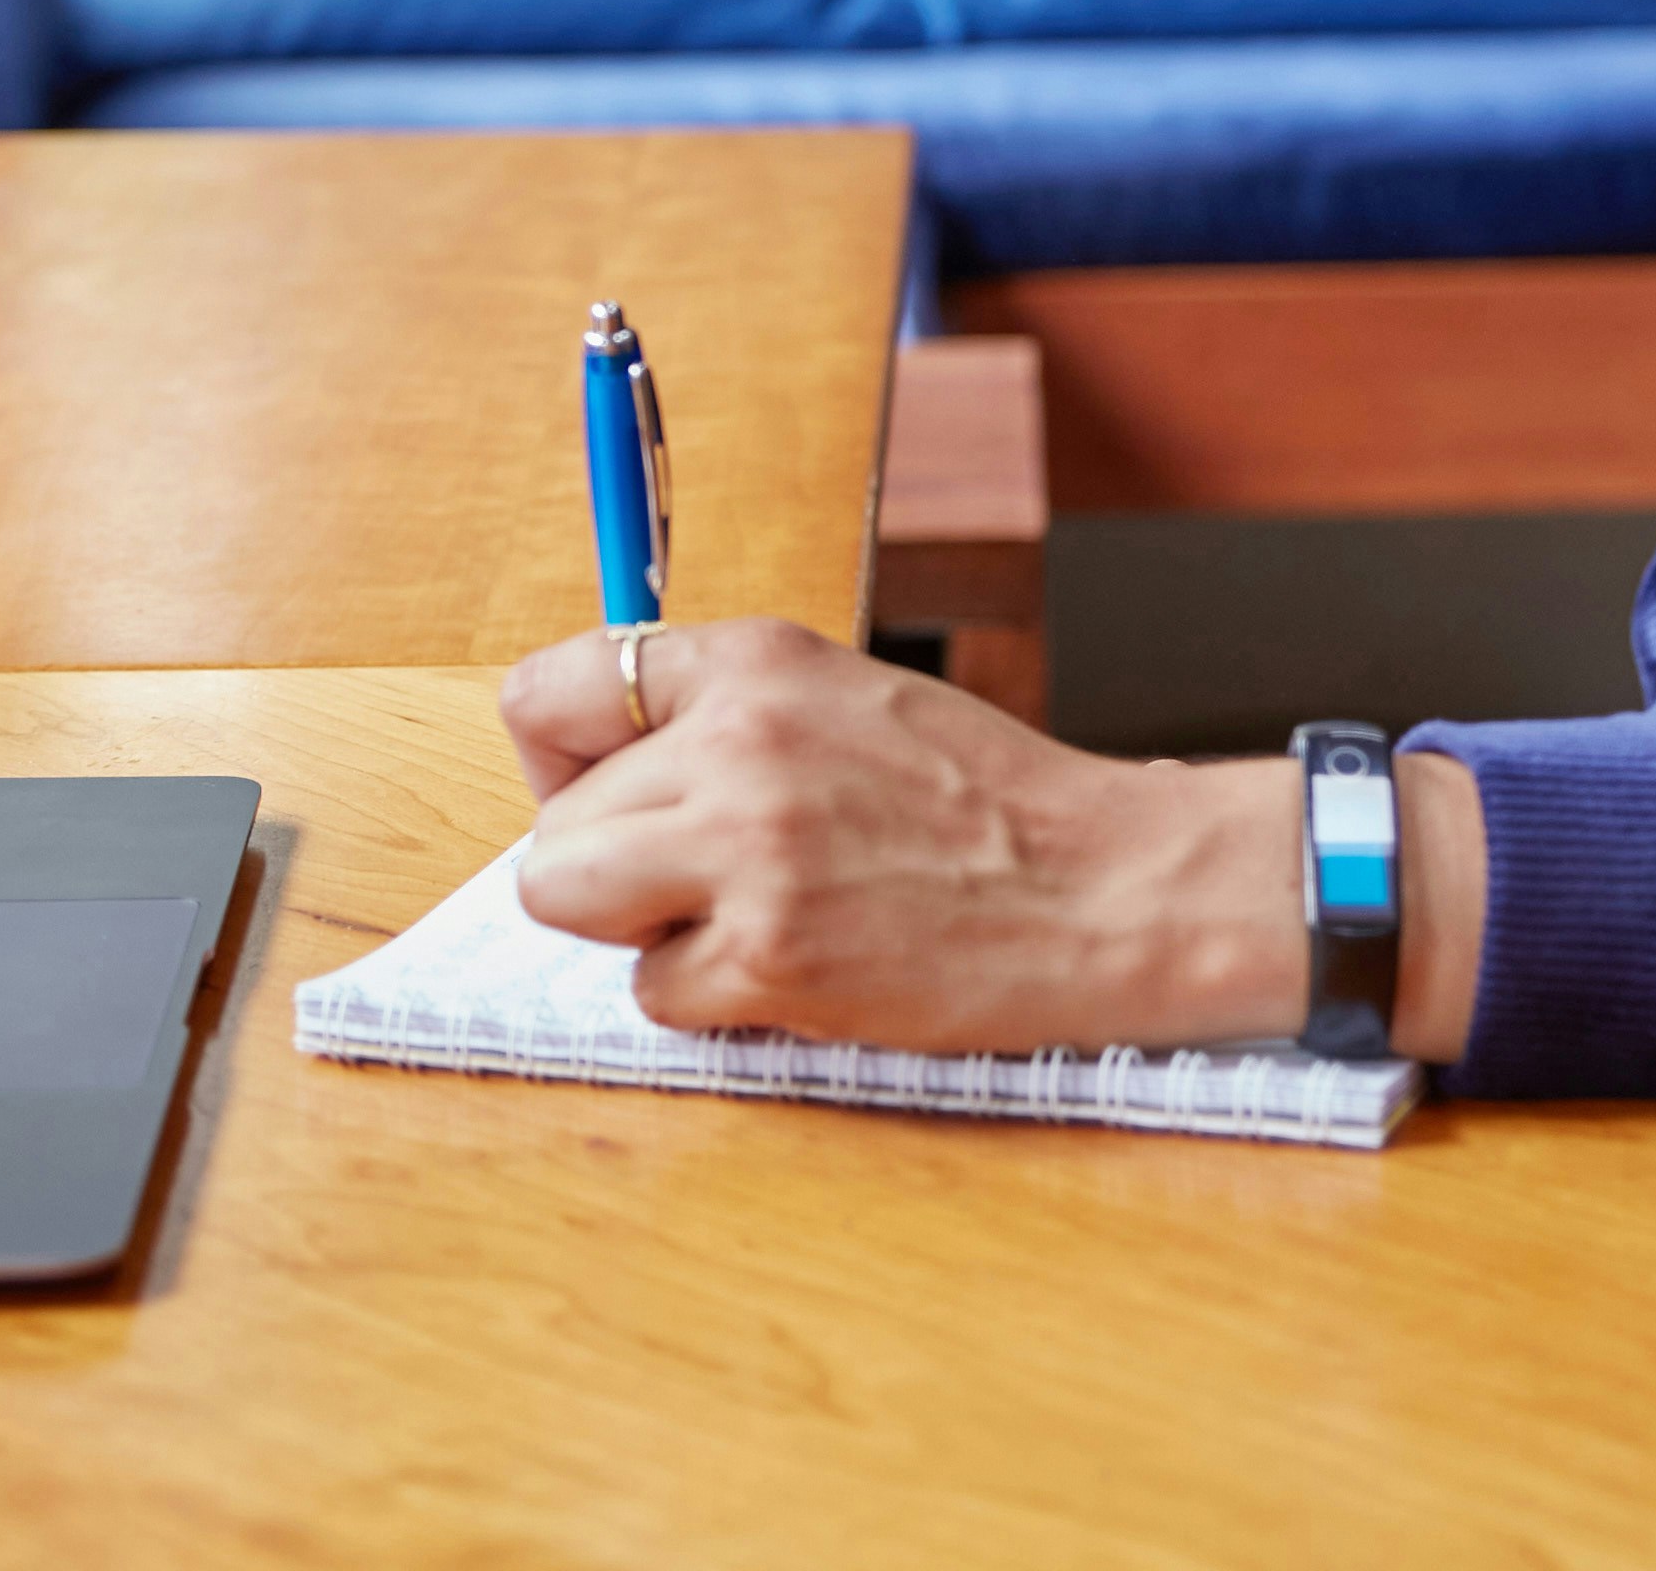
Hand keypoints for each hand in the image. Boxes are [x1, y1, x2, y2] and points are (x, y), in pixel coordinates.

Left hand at [496, 619, 1307, 1054]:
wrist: (1107, 886)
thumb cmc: (985, 800)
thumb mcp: (846, 697)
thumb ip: (722, 717)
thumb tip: (590, 770)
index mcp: (754, 661)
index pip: (548, 694)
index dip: (558, 762)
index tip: (605, 793)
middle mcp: (736, 743)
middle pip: (553, 827)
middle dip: (613, 865)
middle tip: (711, 877)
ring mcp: (749, 853)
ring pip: (571, 903)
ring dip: (642, 928)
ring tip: (748, 916)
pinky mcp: (771, 957)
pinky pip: (653, 991)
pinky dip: (710, 995)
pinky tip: (799, 965)